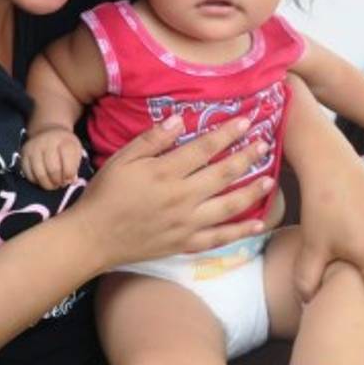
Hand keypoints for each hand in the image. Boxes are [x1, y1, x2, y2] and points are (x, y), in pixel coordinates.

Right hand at [21, 128, 84, 189]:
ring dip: (48, 184)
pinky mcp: (23, 155)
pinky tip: (43, 178)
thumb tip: (70, 181)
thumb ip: (75, 167)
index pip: (69, 164)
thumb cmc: (64, 145)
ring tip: (52, 184)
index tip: (69, 179)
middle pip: (53, 170)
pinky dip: (37, 181)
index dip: (69, 176)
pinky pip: (29, 175)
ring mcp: (34, 148)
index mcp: (65, 141)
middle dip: (58, 182)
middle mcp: (48, 142)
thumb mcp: (75, 151)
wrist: (47, 131)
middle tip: (60, 183)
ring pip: (40, 175)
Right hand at [73, 115, 272, 268]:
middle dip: (247, 156)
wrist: (93, 238)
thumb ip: (152, 140)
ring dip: (251, 191)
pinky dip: (241, 231)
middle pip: (223, 173)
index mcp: (165, 172)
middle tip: (265, 144)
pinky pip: (219, 238)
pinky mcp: (185, 244)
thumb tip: (180, 119)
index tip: (246, 121)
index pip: (204, 148)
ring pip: (228, 205)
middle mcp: (181, 197)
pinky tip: (258, 223)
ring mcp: (186, 223)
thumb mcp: (122, 159)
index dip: (227, 133)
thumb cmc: (105, 194)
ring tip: (270, 178)